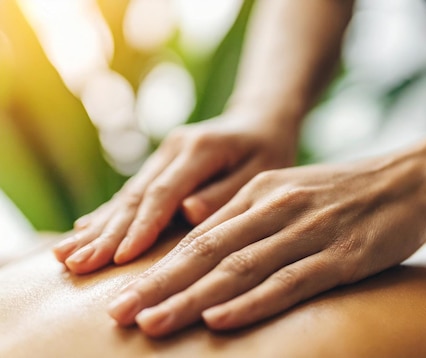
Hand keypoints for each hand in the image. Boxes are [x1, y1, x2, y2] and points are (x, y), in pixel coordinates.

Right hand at [53, 111, 297, 273]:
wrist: (259, 121)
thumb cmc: (268, 150)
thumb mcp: (263, 169)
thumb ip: (226, 191)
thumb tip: (188, 212)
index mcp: (200, 149)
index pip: (164, 192)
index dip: (141, 226)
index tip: (118, 258)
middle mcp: (174, 149)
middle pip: (136, 196)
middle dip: (105, 233)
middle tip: (76, 265)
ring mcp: (163, 156)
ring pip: (126, 196)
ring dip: (96, 227)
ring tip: (64, 255)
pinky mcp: (160, 165)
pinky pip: (131, 193)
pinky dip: (106, 215)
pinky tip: (82, 230)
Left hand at [107, 153, 425, 336]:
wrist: (414, 177)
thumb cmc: (352, 191)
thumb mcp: (295, 193)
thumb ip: (256, 218)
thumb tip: (216, 254)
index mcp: (262, 191)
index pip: (200, 235)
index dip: (160, 267)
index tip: (124, 294)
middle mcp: (277, 207)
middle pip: (208, 252)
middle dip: (159, 285)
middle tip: (118, 315)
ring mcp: (309, 231)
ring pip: (240, 268)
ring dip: (192, 298)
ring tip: (152, 323)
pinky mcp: (342, 255)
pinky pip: (290, 280)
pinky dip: (252, 300)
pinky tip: (221, 318)